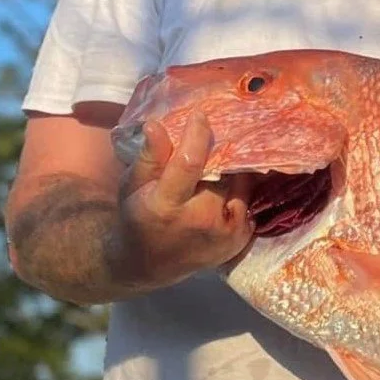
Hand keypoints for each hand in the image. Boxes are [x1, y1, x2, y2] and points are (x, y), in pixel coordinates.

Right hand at [111, 111, 254, 290]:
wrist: (150, 263)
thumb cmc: (138, 217)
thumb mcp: (131, 186)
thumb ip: (149, 157)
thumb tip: (156, 124)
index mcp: (166, 206)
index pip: (190, 162)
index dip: (198, 134)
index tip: (200, 116)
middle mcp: (199, 220)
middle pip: (221, 172)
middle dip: (218, 152)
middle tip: (214, 139)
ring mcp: (224, 233)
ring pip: (240, 183)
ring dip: (232, 170)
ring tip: (221, 162)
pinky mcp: (240, 239)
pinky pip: (248, 200)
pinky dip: (240, 189)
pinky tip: (227, 184)